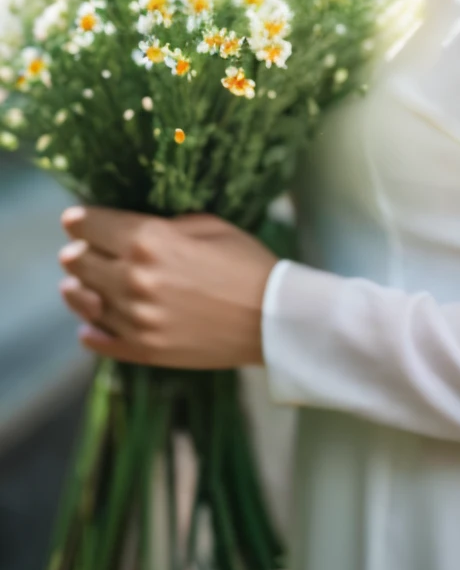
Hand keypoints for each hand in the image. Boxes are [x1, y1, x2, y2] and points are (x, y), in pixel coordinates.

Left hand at [58, 206, 277, 367]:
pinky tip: (91, 323)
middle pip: (77, 262)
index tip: (76, 219)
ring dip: (77, 287)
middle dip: (78, 251)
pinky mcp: (143, 351)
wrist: (273, 318)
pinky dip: (90, 329)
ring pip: (81, 301)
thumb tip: (130, 228)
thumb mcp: (207, 225)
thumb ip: (162, 225)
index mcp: (150, 241)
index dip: (80, 220)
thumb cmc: (246, 262)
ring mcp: (136, 319)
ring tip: (78, 284)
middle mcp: (134, 279)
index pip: (91, 226)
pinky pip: (98, 340)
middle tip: (82, 249)